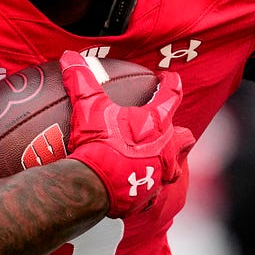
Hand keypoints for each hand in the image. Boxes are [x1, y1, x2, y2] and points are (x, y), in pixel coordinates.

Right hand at [59, 50, 194, 217]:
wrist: (94, 186)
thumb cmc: (98, 143)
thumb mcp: (88, 107)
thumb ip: (81, 80)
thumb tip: (69, 57)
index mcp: (156, 123)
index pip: (172, 95)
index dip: (171, 83)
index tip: (168, 77)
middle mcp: (165, 149)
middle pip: (184, 138)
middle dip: (179, 134)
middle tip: (167, 130)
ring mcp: (159, 175)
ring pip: (173, 168)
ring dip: (166, 162)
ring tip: (153, 161)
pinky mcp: (148, 197)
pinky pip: (152, 192)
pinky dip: (144, 188)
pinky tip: (133, 187)